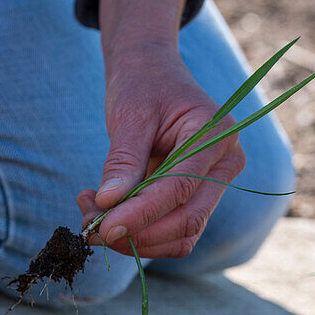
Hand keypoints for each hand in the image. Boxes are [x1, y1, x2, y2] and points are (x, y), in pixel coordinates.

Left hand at [77, 0, 244, 258]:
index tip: (103, 228)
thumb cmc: (143, 86)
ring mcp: (215, 184)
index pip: (180, 188)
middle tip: (90, 228)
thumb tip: (108, 204)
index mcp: (216, 134)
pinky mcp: (197, 198)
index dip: (141, 213)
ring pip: (182, 235)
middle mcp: (225, 164)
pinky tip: (106, 214)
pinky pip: (173, 232)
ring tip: (92, 218)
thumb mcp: (129, 115)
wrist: (152, 74)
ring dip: (137, 239)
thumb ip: (122, 160)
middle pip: (188, 219)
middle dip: (138, 233)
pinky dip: (140, 233)